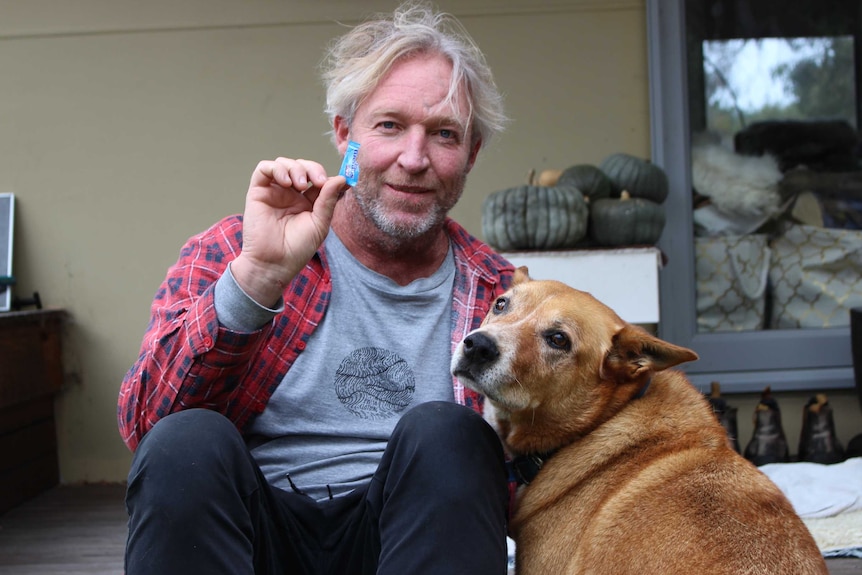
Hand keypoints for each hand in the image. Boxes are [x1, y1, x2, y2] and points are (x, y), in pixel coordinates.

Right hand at [231, 157, 348, 306]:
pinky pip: (264, 168)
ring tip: (300, 185)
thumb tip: (341, 178)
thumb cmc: (297, 249)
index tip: (341, 180)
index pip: (318, 179)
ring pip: (284, 163)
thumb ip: (328, 200)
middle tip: (318, 181)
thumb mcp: (320, 224)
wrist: (274, 263)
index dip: (328, 175)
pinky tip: (286, 182)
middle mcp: (291, 194)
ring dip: (296, 168)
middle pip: (303, 167)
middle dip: (313, 169)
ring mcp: (274, 191)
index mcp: (307, 202)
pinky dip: (276, 169)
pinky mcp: (258, 191)